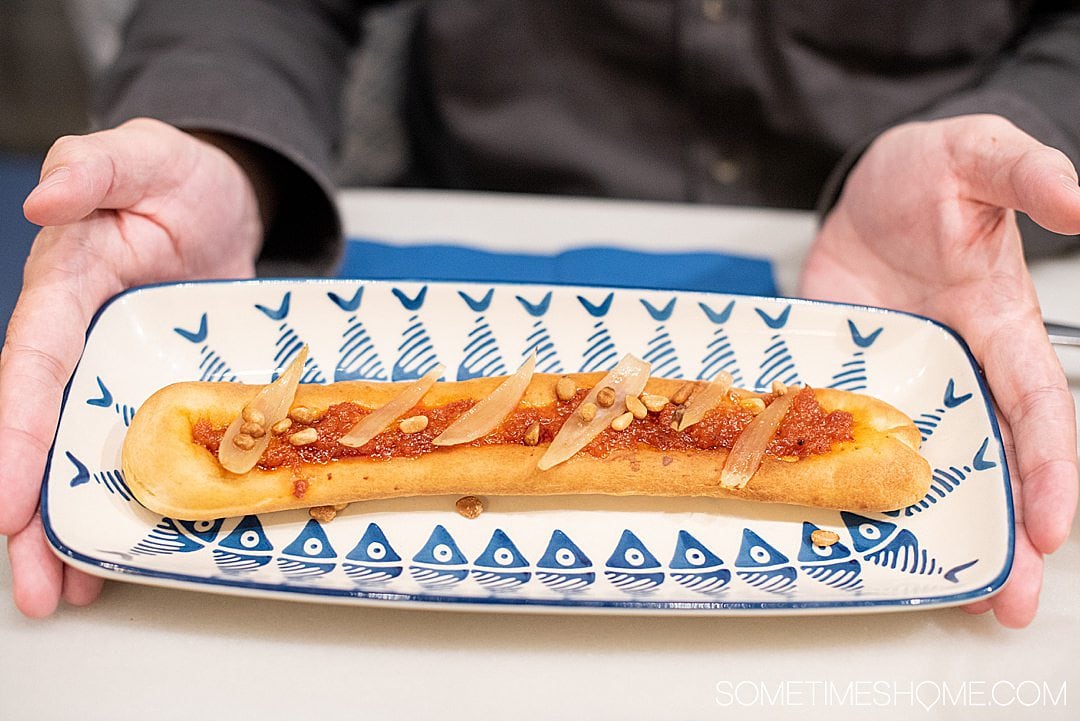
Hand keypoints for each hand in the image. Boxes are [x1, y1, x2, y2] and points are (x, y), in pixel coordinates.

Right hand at [1, 118, 263, 615]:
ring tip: (69, 596)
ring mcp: (121, 370)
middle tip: (38, 590)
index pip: (29, 371)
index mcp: (64, 289)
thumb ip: (95, 166)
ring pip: (84, 457)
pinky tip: (124, 553)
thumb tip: (44, 196)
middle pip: (45, 436)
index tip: (7, 508)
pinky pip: (139, 450)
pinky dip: (130, 498)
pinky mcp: (160, 387)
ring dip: (71, 528)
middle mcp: (82, 340)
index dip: (15, 440)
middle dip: (32, 515)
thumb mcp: (144, 154)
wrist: (226, 196)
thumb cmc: (179, 175)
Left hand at [800, 114, 1078, 626]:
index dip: (1050, 470)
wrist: (863, 188)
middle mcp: (953, 370)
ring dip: (928, 528)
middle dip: (1002, 534)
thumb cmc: (929, 175)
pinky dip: (845, 482)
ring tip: (935, 591)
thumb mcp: (978, 156)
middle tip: (1002, 602)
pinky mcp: (843, 384)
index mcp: (999, 329)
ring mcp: (896, 383)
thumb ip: (1026, 174)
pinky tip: (840, 523)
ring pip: (919, 467)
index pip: (1037, 410)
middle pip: (987, 463)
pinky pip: (844, 439)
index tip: (1052, 529)